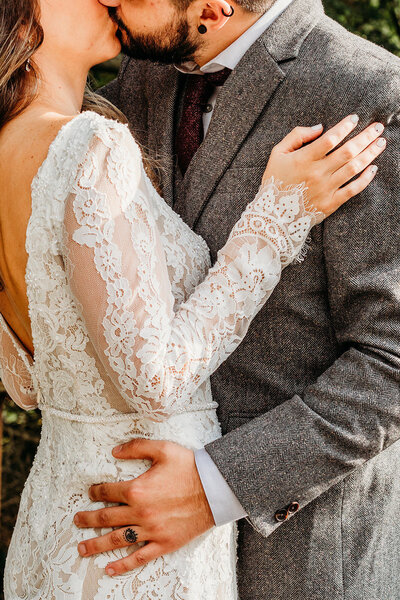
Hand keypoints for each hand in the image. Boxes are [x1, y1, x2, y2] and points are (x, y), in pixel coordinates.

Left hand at [73, 439, 214, 575]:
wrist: (215, 489)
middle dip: (88, 519)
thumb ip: (136, 447)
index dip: (96, 491)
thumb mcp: (163, 449)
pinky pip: (139, 557)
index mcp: (138, 489)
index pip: (108, 491)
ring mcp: (151, 530)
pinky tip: (109, 568)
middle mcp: (140, 512)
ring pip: (117, 539)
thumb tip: (114, 451)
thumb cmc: (190, 467)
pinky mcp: (163, 543)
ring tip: (82, 548)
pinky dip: (123, 564)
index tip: (90, 493)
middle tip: (77, 520)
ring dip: (96, 544)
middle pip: (106, 518)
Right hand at [263, 114, 385, 216]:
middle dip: (365, 137)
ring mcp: (325, 189)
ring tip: (380, 143)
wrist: (273, 216)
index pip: (330, 139)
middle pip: (347, 151)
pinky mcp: (330, 203)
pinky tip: (373, 168)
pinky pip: (352, 190)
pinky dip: (365, 179)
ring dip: (370, 154)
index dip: (345, 126)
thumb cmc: (274, 183)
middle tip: (378, 127)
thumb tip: (320, 127)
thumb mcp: (277, 154)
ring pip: (353, 168)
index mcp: (303, 160)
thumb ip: (296, 136)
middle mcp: (317, 173)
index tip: (355, 118)